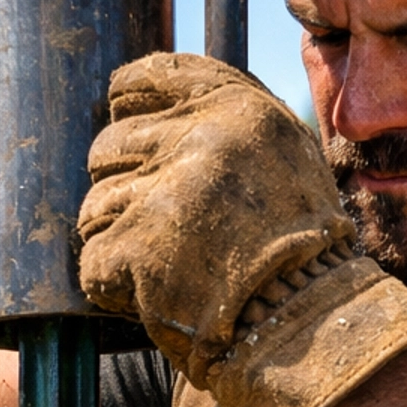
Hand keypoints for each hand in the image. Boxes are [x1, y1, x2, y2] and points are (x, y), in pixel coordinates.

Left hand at [79, 52, 355, 380]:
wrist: (312, 329)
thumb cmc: (302, 252)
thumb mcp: (288, 158)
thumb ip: (229, 125)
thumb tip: (159, 106)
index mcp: (239, 108)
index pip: (149, 77)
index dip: (128, 104)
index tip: (129, 126)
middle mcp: (201, 140)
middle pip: (110, 145)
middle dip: (124, 186)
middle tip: (163, 225)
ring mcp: (167, 193)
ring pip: (96, 204)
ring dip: (119, 239)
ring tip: (168, 267)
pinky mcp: (138, 249)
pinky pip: (94, 260)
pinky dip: (115, 285)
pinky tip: (157, 295)